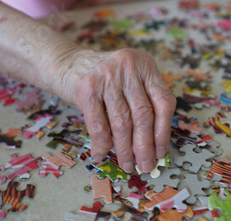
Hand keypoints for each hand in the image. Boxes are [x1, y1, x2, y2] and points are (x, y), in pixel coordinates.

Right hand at [46, 48, 175, 172]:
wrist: (67, 64)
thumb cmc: (105, 81)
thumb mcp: (130, 82)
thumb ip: (144, 104)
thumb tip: (153, 148)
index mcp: (146, 66)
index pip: (164, 102)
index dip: (163, 132)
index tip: (160, 153)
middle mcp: (129, 66)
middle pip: (143, 114)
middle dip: (144, 146)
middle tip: (144, 166)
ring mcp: (107, 75)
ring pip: (122, 121)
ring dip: (125, 149)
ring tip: (127, 164)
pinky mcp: (87, 87)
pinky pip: (99, 123)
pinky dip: (102, 143)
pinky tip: (102, 154)